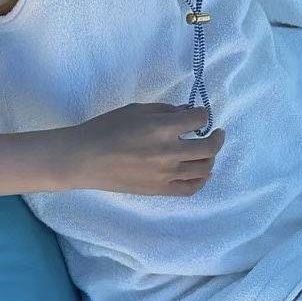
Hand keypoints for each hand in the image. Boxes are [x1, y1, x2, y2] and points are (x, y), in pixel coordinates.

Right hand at [65, 102, 224, 195]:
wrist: (85, 159)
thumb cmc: (107, 128)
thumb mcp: (136, 110)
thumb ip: (165, 111)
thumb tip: (186, 113)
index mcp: (163, 128)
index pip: (198, 120)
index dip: (202, 114)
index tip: (199, 115)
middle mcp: (170, 152)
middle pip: (209, 147)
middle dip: (217, 137)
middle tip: (217, 133)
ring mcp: (167, 174)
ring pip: (203, 168)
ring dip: (211, 158)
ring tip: (208, 151)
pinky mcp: (159, 190)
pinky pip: (190, 189)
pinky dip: (201, 180)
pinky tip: (202, 173)